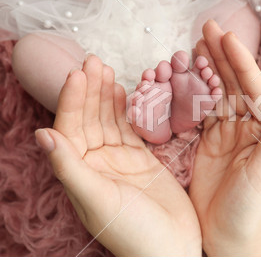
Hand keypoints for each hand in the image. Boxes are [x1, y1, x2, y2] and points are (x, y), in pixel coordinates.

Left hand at [35, 55, 200, 255]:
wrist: (172, 246)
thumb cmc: (133, 232)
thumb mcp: (98, 200)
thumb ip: (69, 168)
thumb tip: (41, 133)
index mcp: (78, 173)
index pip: (70, 128)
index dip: (72, 99)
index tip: (78, 73)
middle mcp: (95, 164)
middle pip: (88, 118)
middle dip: (89, 90)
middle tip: (93, 61)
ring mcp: (118, 160)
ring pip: (107, 120)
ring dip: (105, 95)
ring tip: (105, 70)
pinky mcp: (140, 159)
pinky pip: (129, 128)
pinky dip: (126, 110)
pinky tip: (123, 92)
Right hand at [189, 20, 260, 255]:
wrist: (229, 235)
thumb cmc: (252, 208)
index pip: (253, 88)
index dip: (241, 62)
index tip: (227, 37)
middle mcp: (247, 127)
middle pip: (234, 83)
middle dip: (222, 55)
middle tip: (207, 27)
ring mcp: (227, 134)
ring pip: (217, 93)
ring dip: (209, 68)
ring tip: (197, 44)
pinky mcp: (209, 143)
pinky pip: (202, 111)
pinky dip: (195, 92)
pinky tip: (188, 76)